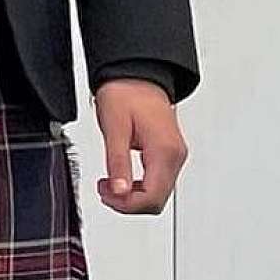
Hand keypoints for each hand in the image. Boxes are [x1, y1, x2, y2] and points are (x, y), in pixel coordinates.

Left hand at [91, 78, 187, 214]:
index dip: (127, 204)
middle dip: (129, 202)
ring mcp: (174, 155)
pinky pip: (157, 181)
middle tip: (105, 191)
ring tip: (109, 184)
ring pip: (158, 193)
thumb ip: (117, 162)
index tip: (106, 195)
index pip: (153, 197)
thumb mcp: (114, 127)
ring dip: (133, 196)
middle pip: (157, 200)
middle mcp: (175, 155)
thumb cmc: (125, 92)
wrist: (136, 74)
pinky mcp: (169, 153)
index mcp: (164, 150)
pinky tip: (122, 179)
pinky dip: (139, 186)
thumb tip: (118, 192)